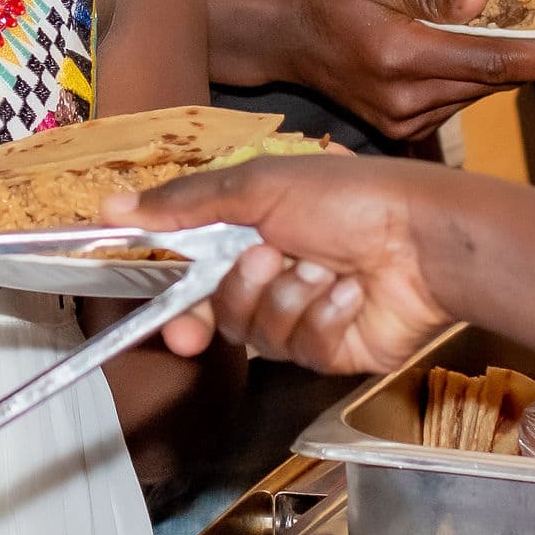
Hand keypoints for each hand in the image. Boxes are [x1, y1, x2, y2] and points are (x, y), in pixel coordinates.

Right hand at [111, 153, 459, 375]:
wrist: (425, 240)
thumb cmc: (349, 198)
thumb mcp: (256, 186)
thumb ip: (182, 204)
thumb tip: (110, 205)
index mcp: (250, 229)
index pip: (191, 270)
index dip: (172, 292)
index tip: (158, 309)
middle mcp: (272, 273)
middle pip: (217, 310)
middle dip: (231, 296)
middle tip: (247, 278)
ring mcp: (302, 314)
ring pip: (257, 331)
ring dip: (288, 296)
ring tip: (324, 267)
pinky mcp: (332, 348)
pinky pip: (301, 347)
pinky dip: (324, 315)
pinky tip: (350, 292)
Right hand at [217, 0, 534, 143]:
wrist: (274, 29)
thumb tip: (485, 0)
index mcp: (400, 56)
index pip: (490, 63)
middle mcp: (402, 99)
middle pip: (488, 83)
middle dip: (530, 64)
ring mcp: (397, 118)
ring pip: (471, 95)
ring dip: (498, 72)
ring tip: (524, 44)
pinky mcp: (394, 125)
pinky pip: (450, 104)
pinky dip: (469, 81)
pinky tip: (470, 56)